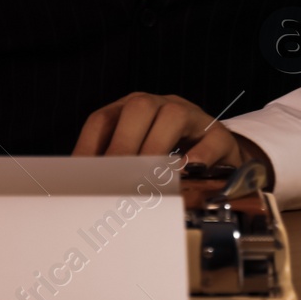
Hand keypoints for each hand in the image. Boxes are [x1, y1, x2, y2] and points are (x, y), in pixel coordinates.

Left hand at [70, 91, 272, 180]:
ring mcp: (191, 116)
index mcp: (131, 111)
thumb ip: (114, 168)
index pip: (103, 119)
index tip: (82, 177)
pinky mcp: (219, 134)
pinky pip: (211, 138)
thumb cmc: (169, 154)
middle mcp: (159, 106)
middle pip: (138, 108)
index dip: (89, 146)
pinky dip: (200, 155)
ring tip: (149, 178)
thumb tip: (84, 193)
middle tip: (116, 179)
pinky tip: (188, 172)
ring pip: (173, 115)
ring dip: (157, 147)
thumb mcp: (138, 154)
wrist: (216, 150)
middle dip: (123, 145)